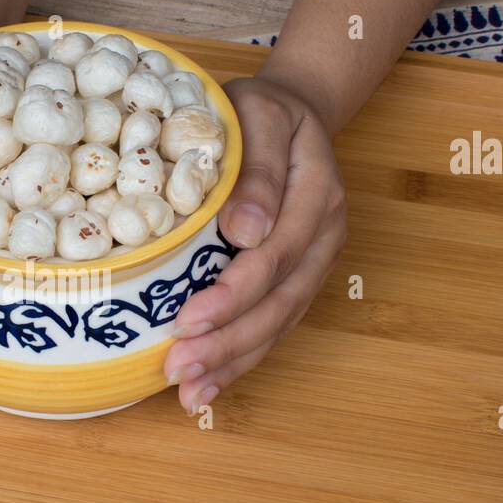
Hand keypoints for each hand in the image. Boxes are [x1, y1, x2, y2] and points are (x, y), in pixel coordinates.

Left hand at [163, 75, 346, 412]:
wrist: (293, 111)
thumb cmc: (263, 110)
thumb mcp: (259, 113)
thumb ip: (258, 168)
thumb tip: (246, 230)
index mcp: (318, 193)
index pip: (276, 254)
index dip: (234, 293)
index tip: (187, 319)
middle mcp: (323, 235)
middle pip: (280, 301)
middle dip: (228, 342)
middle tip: (179, 370)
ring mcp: (314, 260)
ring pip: (279, 322)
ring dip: (233, 361)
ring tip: (190, 392)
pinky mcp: (297, 278)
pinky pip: (273, 324)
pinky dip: (240, 358)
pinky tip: (207, 386)